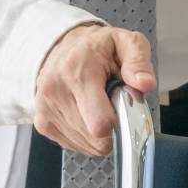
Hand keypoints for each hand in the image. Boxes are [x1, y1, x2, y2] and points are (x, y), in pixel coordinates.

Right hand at [33, 24, 156, 155]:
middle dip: (111, 126)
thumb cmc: (98, 47)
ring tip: (97, 103)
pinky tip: (86, 113)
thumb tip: (145, 84)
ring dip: (98, 131)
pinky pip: (74, 145)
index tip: (124, 106)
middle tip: (111, 102)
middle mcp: (55, 92)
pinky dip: (86, 135)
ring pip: (86, 144)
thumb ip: (138, 62)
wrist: (66, 46)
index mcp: (77, 72)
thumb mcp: (126, 42)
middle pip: (95, 138)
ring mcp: (45, 109)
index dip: (120, 122)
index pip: (100, 123)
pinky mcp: (42, 123)